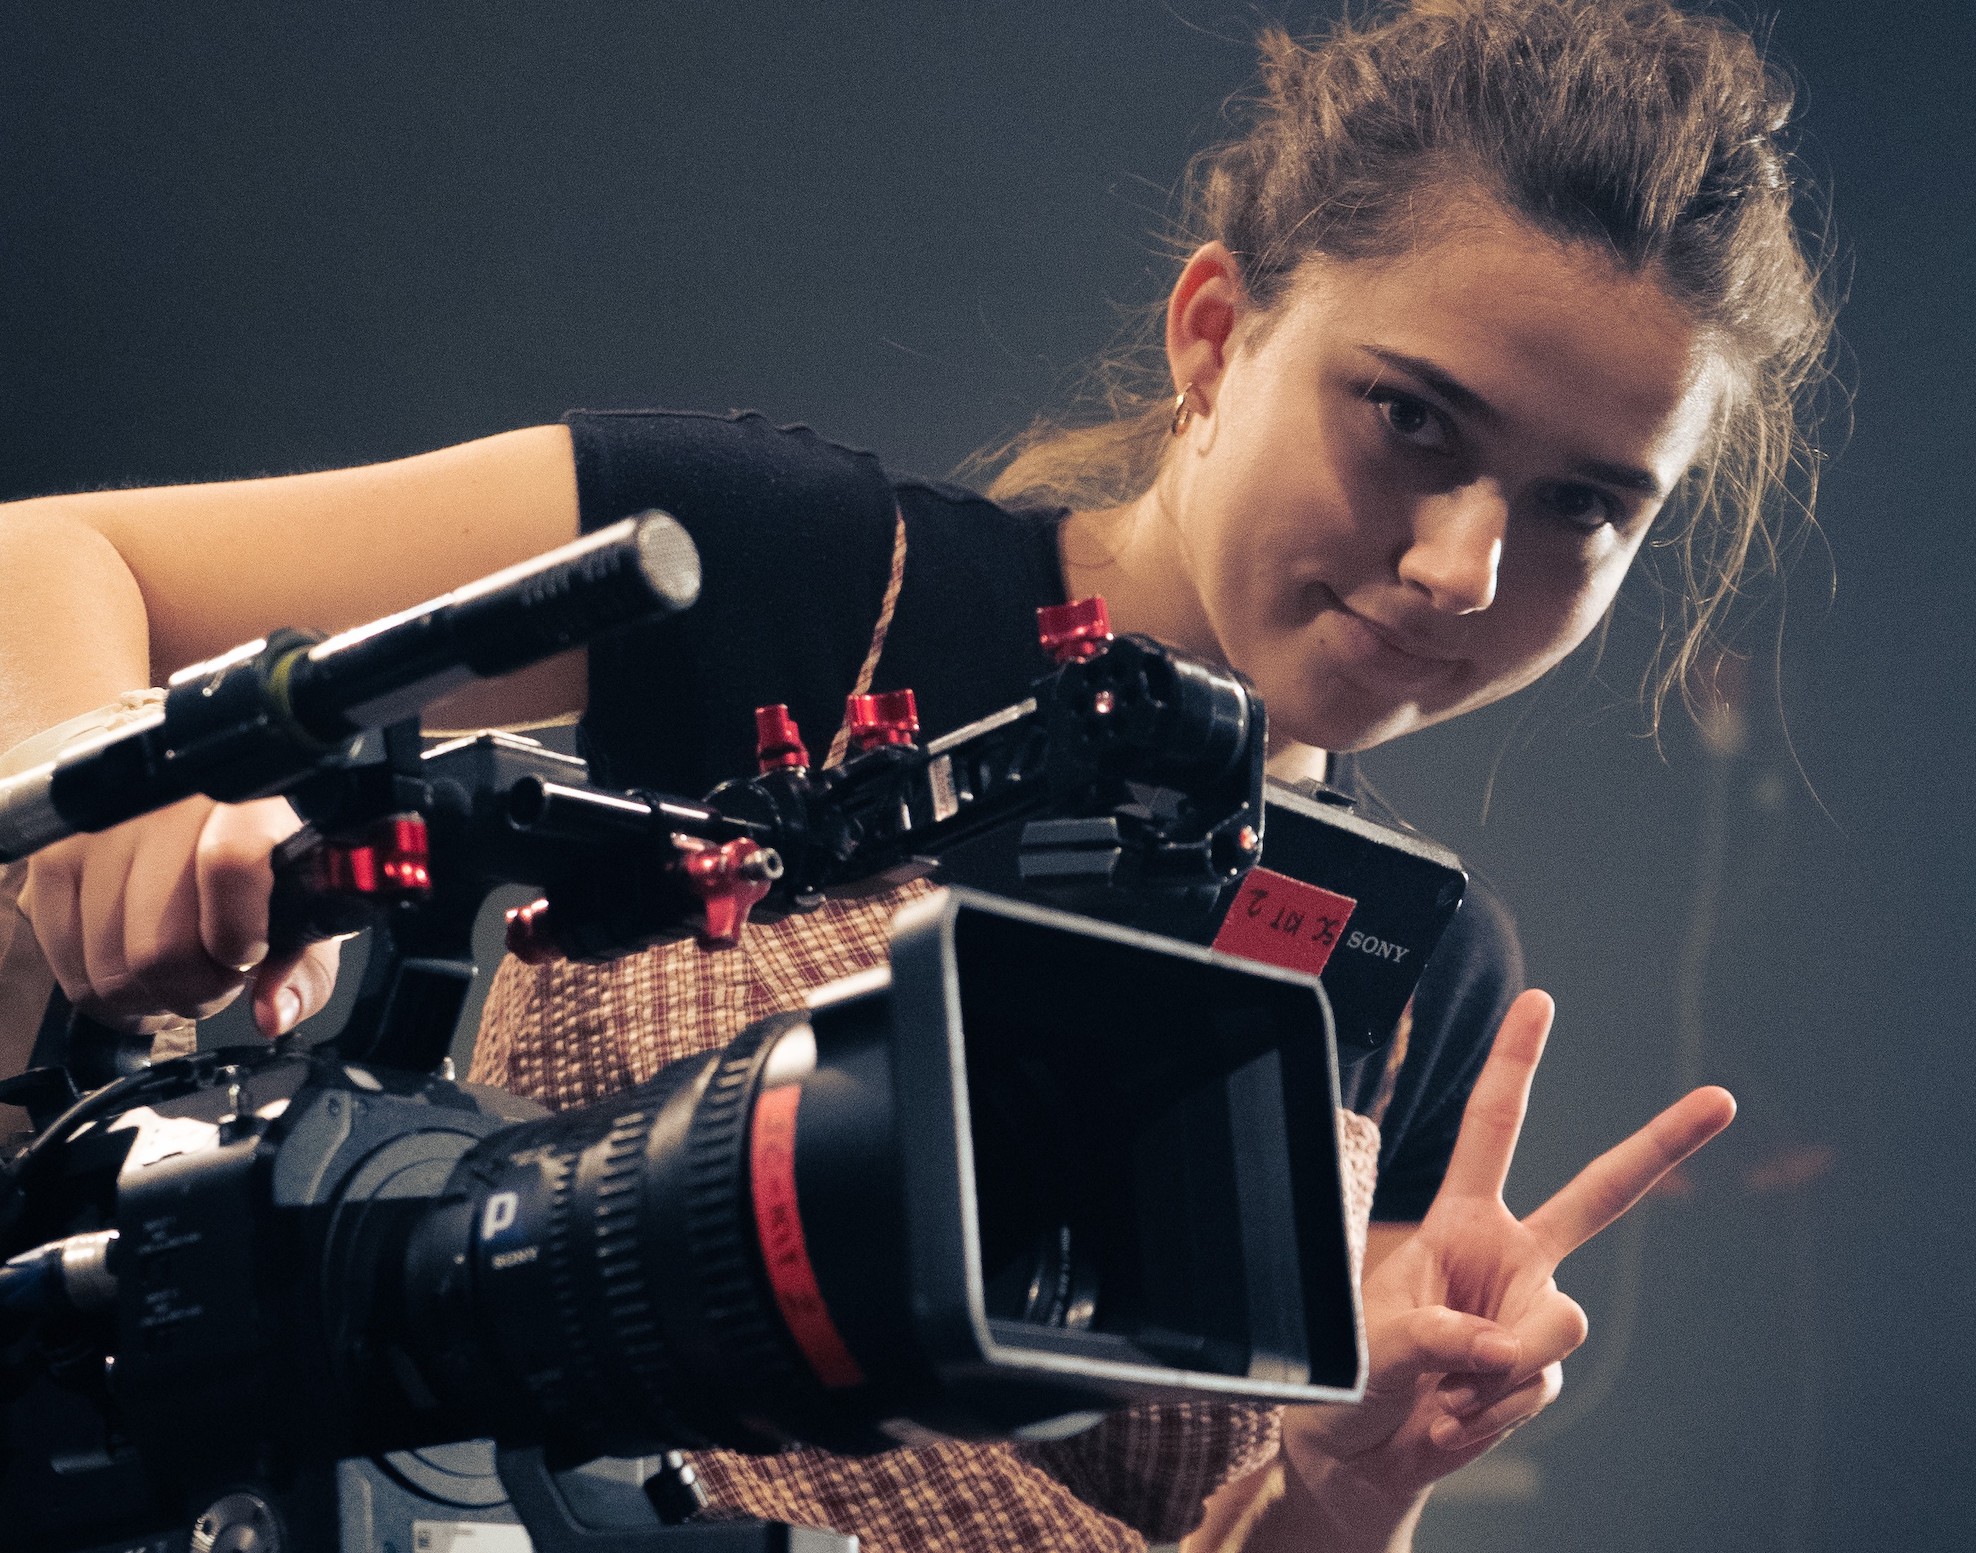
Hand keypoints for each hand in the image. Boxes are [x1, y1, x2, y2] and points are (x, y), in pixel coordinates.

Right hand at [17, 796, 342, 1038]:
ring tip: (181, 972)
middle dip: (197, 989)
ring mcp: (97, 829)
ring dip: (151, 996)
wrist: (189, 796)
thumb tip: (272, 1016)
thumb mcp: (306, 901)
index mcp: (248, 799)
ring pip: (109, 970)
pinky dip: (106, 990)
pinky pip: (67, 965)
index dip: (239, 935)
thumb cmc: (259, 854)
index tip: (249, 955)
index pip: (231, 865)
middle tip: (219, 978)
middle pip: (160, 946)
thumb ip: (305, 965)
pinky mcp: (52, 856)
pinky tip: (138, 968)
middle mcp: (165, 802)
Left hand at [1277, 990, 1735, 1538]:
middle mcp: (1509, 1255)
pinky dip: (1490, 1409)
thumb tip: (1502, 1349)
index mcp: (1458, 1218)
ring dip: (1496, 1367)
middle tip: (1721, 1100)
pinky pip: (1537, 1382)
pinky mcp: (1541, 1370)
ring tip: (1440, 1391)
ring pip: (1556, 1322)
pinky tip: (1452, 1417)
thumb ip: (1438, 1338)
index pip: (1492, 1128)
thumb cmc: (1355, 1379)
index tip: (1540, 1000)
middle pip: (1599, 1196)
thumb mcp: (1374, 1344)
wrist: (1364, 1453)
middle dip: (1663, 1146)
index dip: (1515, 1062)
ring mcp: (1532, 1313)